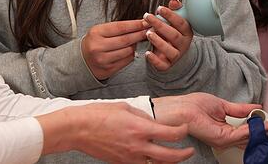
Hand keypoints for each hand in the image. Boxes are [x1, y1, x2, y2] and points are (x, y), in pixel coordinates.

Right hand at [37, 102, 193, 162]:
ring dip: (168, 162)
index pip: (171, 135)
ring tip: (174, 156)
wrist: (78, 129)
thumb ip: (144, 117)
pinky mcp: (122, 163)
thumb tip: (154, 123)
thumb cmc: (98, 114)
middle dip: (184, 155)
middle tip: (190, 150)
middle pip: (170, 157)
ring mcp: (130, 157)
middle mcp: (138, 146)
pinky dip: (150, 163)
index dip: (183, 131)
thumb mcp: (125, 108)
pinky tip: (153, 157)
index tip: (184, 128)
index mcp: (140, 129)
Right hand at [82, 20, 148, 79]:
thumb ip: (118, 28)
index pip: (120, 27)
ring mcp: (103, 60)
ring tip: (139, 40)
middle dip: (140, 34)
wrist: (82, 60)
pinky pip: (126, 61)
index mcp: (96, 33)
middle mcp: (98, 46)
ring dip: (136, 45)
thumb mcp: (101, 30)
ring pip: (128, 51)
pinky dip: (131, 54)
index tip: (146, 22)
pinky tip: (132, 50)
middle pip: (126, 40)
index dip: (135, 24)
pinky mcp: (108, 70)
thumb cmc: (94, 42)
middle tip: (150, 30)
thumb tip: (140, 24)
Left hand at [143, 0, 192, 70]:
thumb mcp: (174, 22)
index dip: (171, 15)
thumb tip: (174, 1)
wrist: (172, 55)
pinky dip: (154, 59)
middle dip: (160, 25)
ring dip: (158, 41)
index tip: (159, 8)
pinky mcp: (167, 65)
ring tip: (148, 33)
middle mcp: (183, 44)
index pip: (181, 22)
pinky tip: (147, 53)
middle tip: (148, 17)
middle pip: (173, 35)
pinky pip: (162, 65)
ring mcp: (176, 56)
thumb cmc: (171, 34)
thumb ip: (174, 10)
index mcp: (186, 32)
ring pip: (169, 50)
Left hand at [153, 93, 267, 148]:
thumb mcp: (222, 105)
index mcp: (225, 129)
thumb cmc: (193, 105)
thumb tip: (256, 108)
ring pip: (252, 135)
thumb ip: (240, 109)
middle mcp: (226, 137)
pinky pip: (245, 134)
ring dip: (267, 128)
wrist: (181, 109)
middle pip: (253, 134)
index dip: (263, 124)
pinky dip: (257, 129)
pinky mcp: (223, 138)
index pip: (248, 128)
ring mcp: (225, 139)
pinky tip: (267, 123)